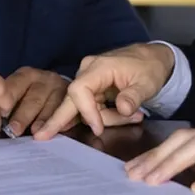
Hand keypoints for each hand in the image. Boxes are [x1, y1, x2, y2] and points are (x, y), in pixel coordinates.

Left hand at [2, 67, 69, 136]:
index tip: (1, 115)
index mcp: (26, 75)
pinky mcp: (74, 100)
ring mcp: (62, 89)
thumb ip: (8, 107)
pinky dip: (64, 122)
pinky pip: (70, 111)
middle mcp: (45, 79)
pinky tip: (59, 130)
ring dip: (45, 121)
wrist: (59, 91)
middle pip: (34, 98)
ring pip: (53, 104)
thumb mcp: (19, 95)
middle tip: (14, 130)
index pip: (14, 87)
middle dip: (24, 115)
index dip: (7, 101)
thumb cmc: (31, 98)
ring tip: (37, 134)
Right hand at [34, 43, 173, 139]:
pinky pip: (94, 108)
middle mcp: (88, 71)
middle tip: (41, 136)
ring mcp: (89, 80)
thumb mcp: (147, 83)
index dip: (85, 111)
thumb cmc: (150, 66)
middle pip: (70, 98)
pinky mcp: (93, 88)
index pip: (79, 90)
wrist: (153, 57)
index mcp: (99, 67)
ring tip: (136, 116)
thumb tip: (123, 108)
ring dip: (107, 118)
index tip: (98, 128)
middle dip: (58, 119)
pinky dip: (108, 115)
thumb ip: (134, 96)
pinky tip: (127, 114)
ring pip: (86, 109)